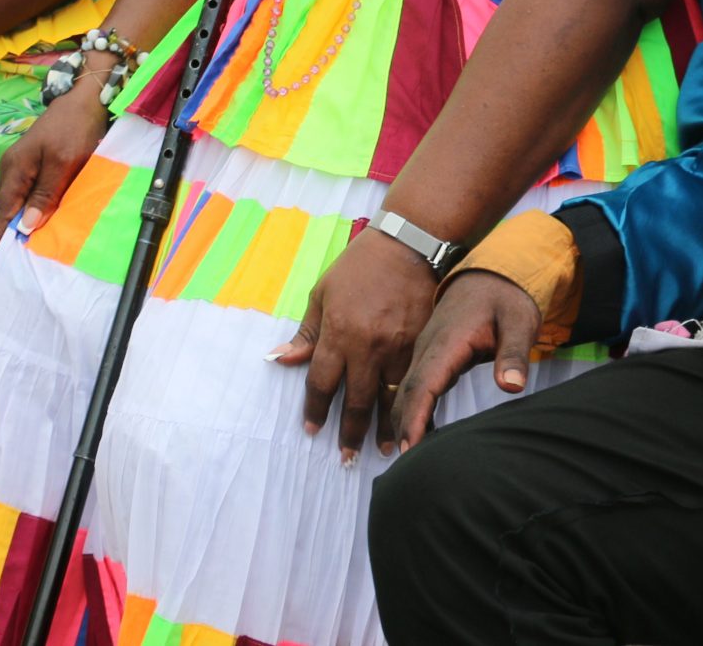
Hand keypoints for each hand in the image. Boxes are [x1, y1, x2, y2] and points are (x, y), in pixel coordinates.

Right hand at [0, 80, 113, 263]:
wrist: (84, 100)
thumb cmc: (75, 128)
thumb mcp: (64, 161)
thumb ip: (46, 193)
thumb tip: (25, 226)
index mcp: (15, 171)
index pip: (0, 216)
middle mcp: (11, 173)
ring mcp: (19, 172)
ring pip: (6, 211)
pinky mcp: (30, 172)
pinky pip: (17, 203)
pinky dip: (10, 223)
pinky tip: (11, 238)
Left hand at [274, 228, 440, 460]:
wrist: (407, 246)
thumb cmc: (358, 267)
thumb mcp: (322, 293)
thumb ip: (306, 332)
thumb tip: (280, 359)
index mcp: (338, 332)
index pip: (322, 383)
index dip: (316, 409)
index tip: (312, 430)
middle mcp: (367, 346)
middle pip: (357, 400)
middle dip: (351, 432)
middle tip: (347, 457)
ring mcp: (398, 347)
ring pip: (389, 398)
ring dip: (385, 427)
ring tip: (382, 450)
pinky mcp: (422, 344)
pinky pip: (415, 382)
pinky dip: (412, 404)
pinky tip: (413, 421)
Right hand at [390, 270, 543, 449]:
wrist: (494, 272)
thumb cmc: (507, 297)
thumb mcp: (518, 320)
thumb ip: (514, 354)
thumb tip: (512, 387)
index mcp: (447, 340)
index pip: (424, 383)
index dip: (414, 416)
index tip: (408, 447)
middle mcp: (430, 347)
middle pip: (408, 391)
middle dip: (401, 426)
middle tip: (402, 464)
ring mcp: (428, 351)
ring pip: (408, 390)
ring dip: (403, 420)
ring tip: (406, 457)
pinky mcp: (433, 356)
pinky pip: (417, 385)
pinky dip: (413, 409)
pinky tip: (419, 433)